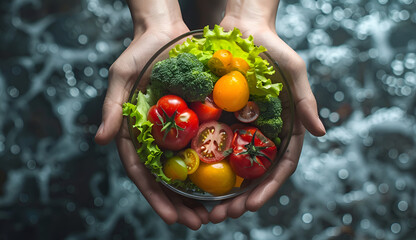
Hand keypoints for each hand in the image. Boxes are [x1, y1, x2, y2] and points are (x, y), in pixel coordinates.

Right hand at [95, 0, 207, 229]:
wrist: (167, 32)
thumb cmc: (140, 53)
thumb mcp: (122, 77)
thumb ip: (112, 108)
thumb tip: (101, 140)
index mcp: (136, 133)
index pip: (143, 173)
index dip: (156, 197)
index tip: (173, 218)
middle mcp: (156, 137)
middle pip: (167, 179)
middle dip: (180, 204)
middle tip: (198, 223)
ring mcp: (177, 130)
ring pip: (187, 168)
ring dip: (198, 193)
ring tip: (214, 213)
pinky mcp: (196, 118)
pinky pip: (205, 144)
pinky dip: (213, 164)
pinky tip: (227, 181)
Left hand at [209, 0, 325, 222]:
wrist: (243, 29)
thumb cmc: (272, 49)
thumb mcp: (294, 71)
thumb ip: (304, 101)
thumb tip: (320, 132)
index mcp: (283, 128)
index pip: (280, 166)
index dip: (268, 188)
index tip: (251, 206)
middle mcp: (262, 133)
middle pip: (254, 175)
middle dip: (240, 199)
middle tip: (222, 216)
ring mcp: (240, 128)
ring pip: (231, 167)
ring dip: (220, 191)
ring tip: (206, 210)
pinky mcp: (220, 119)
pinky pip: (212, 145)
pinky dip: (204, 165)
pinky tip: (191, 182)